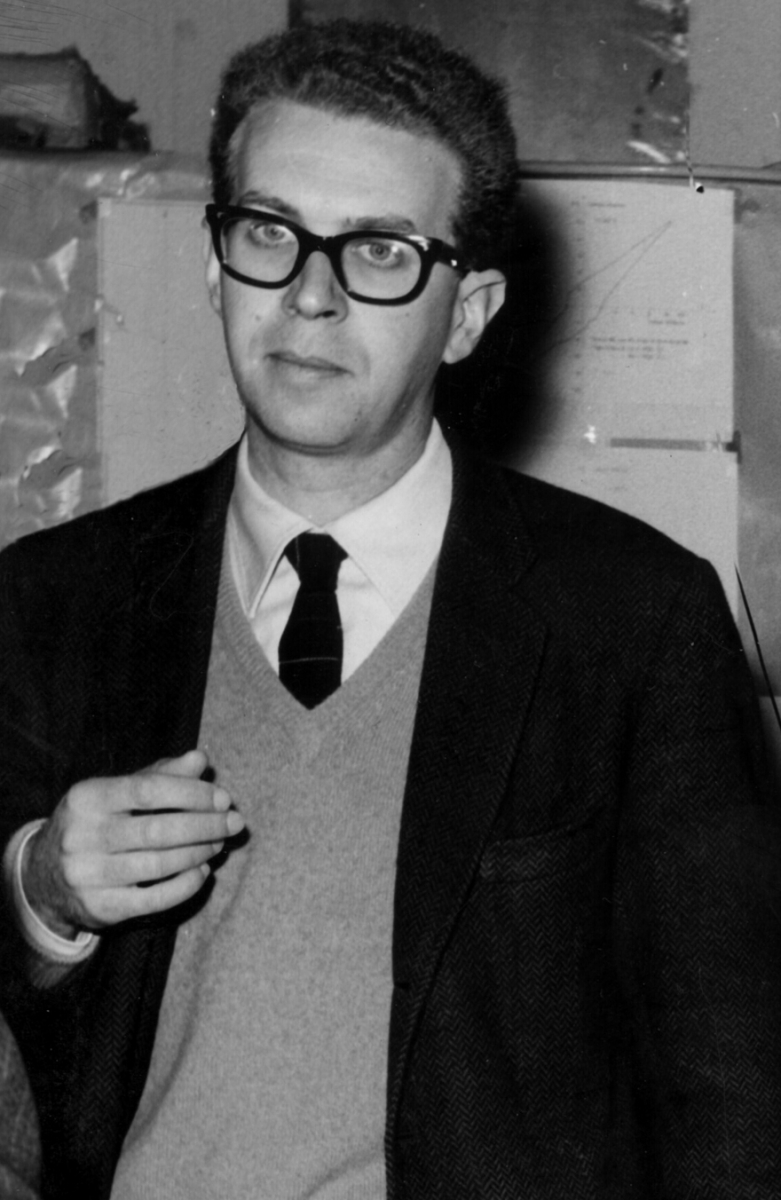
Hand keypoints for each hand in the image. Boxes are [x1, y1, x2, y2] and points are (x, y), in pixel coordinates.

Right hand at [22, 750, 242, 937]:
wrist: (43, 877)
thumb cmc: (96, 823)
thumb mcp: (117, 793)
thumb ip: (159, 775)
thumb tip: (199, 759)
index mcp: (87, 798)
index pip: (148, 790)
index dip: (192, 793)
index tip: (223, 798)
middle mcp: (82, 836)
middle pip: (157, 830)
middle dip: (205, 825)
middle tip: (234, 823)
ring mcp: (88, 875)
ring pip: (159, 864)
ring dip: (199, 852)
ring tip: (219, 844)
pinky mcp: (100, 908)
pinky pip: (154, 899)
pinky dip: (185, 884)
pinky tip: (202, 871)